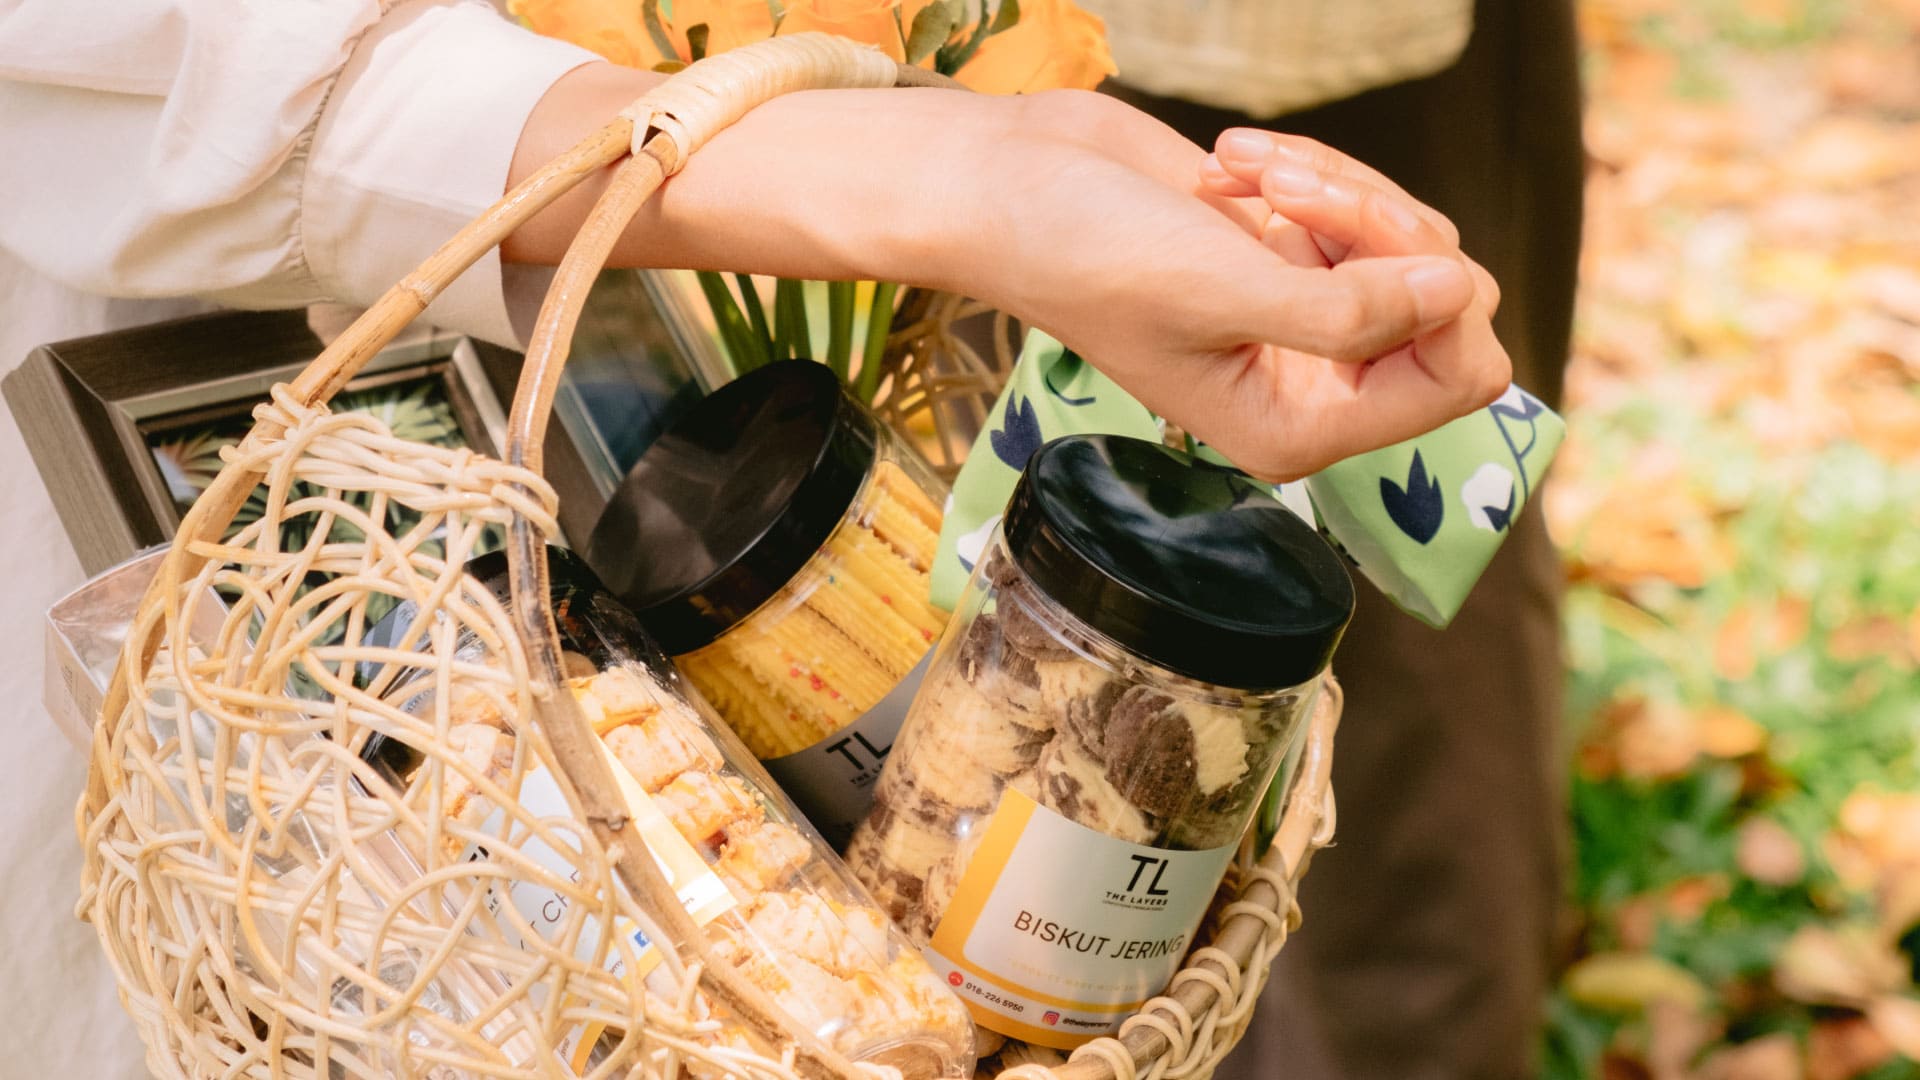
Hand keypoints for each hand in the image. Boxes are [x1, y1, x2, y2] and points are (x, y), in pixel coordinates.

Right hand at [965, 99, 1510, 478]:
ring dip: (1339, 188)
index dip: (1438, 300)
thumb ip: (1348, 312)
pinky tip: (1230, 166)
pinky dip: (1314, 170)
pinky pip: (1368, 206)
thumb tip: (1457, 292)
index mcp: (1295, 427)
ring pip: (1413, 244)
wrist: (1009, 187)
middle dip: (1384, 228)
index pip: (1455, 379)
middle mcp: (1312, 384)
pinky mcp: (1294, 253)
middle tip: (1289, 193)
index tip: (1363, 234)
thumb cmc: (1086, 256)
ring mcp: (1305, 316)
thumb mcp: (1219, 291)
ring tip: (1242, 173)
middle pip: (1447, 304)